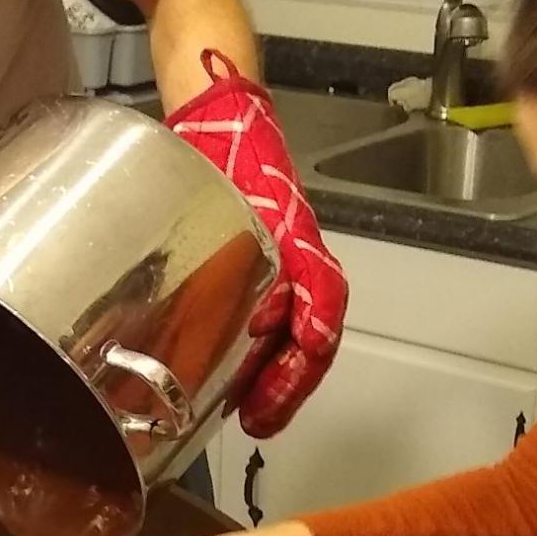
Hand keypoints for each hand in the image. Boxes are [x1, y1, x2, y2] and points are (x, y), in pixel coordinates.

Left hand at [166, 54, 347, 437]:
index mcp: (292, 235)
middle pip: (310, 331)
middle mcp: (292, 255)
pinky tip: (228, 380)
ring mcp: (276, 263)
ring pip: (289, 332)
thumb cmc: (220, 142)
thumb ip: (228, 221)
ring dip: (274, 377)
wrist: (214, 115)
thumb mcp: (219, 180)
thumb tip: (249, 302)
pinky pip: (264, 321)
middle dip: (289, 382)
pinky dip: (253, 356)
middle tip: (259, 420)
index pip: (322, 299)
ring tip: (249, 412)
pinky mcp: (251, 268)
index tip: (284, 381)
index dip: (307, 349)